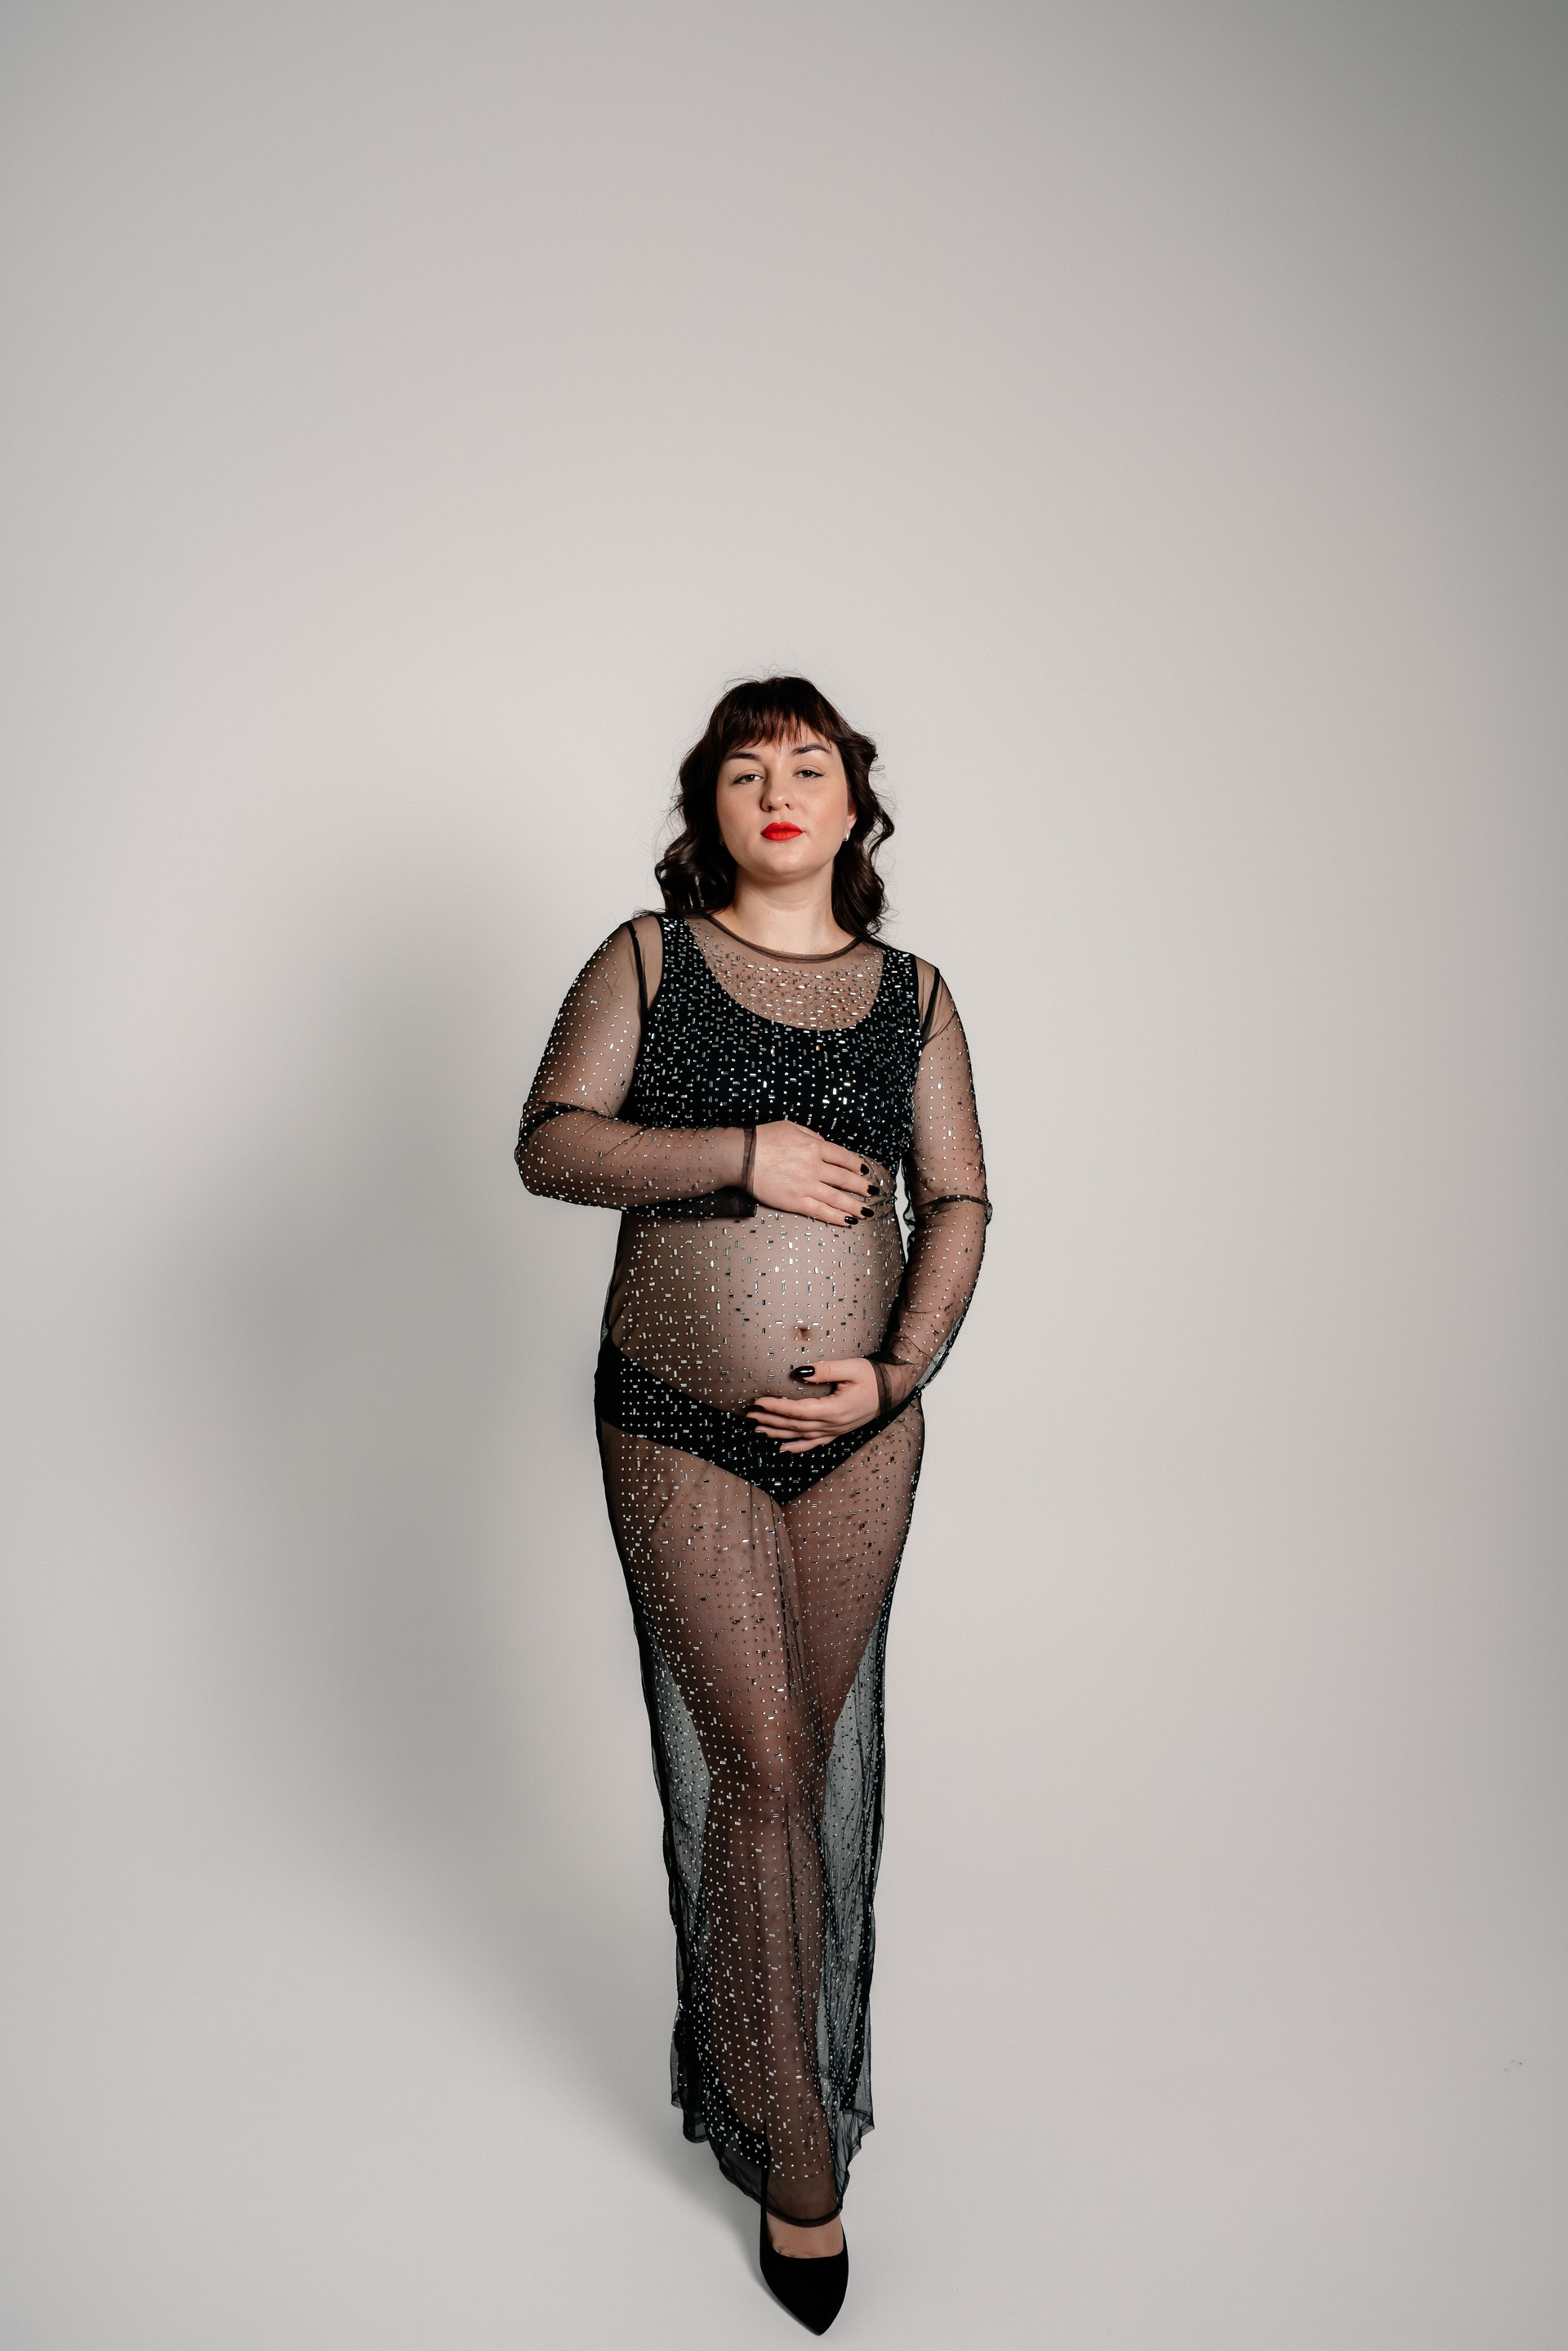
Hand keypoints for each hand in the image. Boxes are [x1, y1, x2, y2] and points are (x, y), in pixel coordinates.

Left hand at [745, 1358, 882, 1452]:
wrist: (893, 1389)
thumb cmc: (873, 1376)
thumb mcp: (851, 1367)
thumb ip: (824, 1370)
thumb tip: (799, 1372)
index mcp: (834, 1410)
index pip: (798, 1411)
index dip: (776, 1407)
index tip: (758, 1401)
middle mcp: (833, 1425)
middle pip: (795, 1425)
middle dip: (770, 1420)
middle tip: (749, 1415)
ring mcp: (835, 1431)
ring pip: (801, 1436)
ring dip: (778, 1433)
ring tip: (758, 1429)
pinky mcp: (837, 1431)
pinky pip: (814, 1443)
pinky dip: (797, 1447)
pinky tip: (783, 1448)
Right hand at [749, 1121, 882, 1227]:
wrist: (742, 1156)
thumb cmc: (763, 1139)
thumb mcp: (791, 1127)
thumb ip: (811, 1136)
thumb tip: (824, 1144)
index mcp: (815, 1146)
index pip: (844, 1158)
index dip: (857, 1165)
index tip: (863, 1171)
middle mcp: (815, 1166)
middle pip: (845, 1179)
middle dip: (861, 1187)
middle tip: (871, 1192)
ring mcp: (806, 1185)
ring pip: (837, 1198)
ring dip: (855, 1206)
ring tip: (866, 1212)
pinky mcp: (795, 1201)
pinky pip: (821, 1211)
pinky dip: (836, 1217)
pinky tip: (847, 1221)